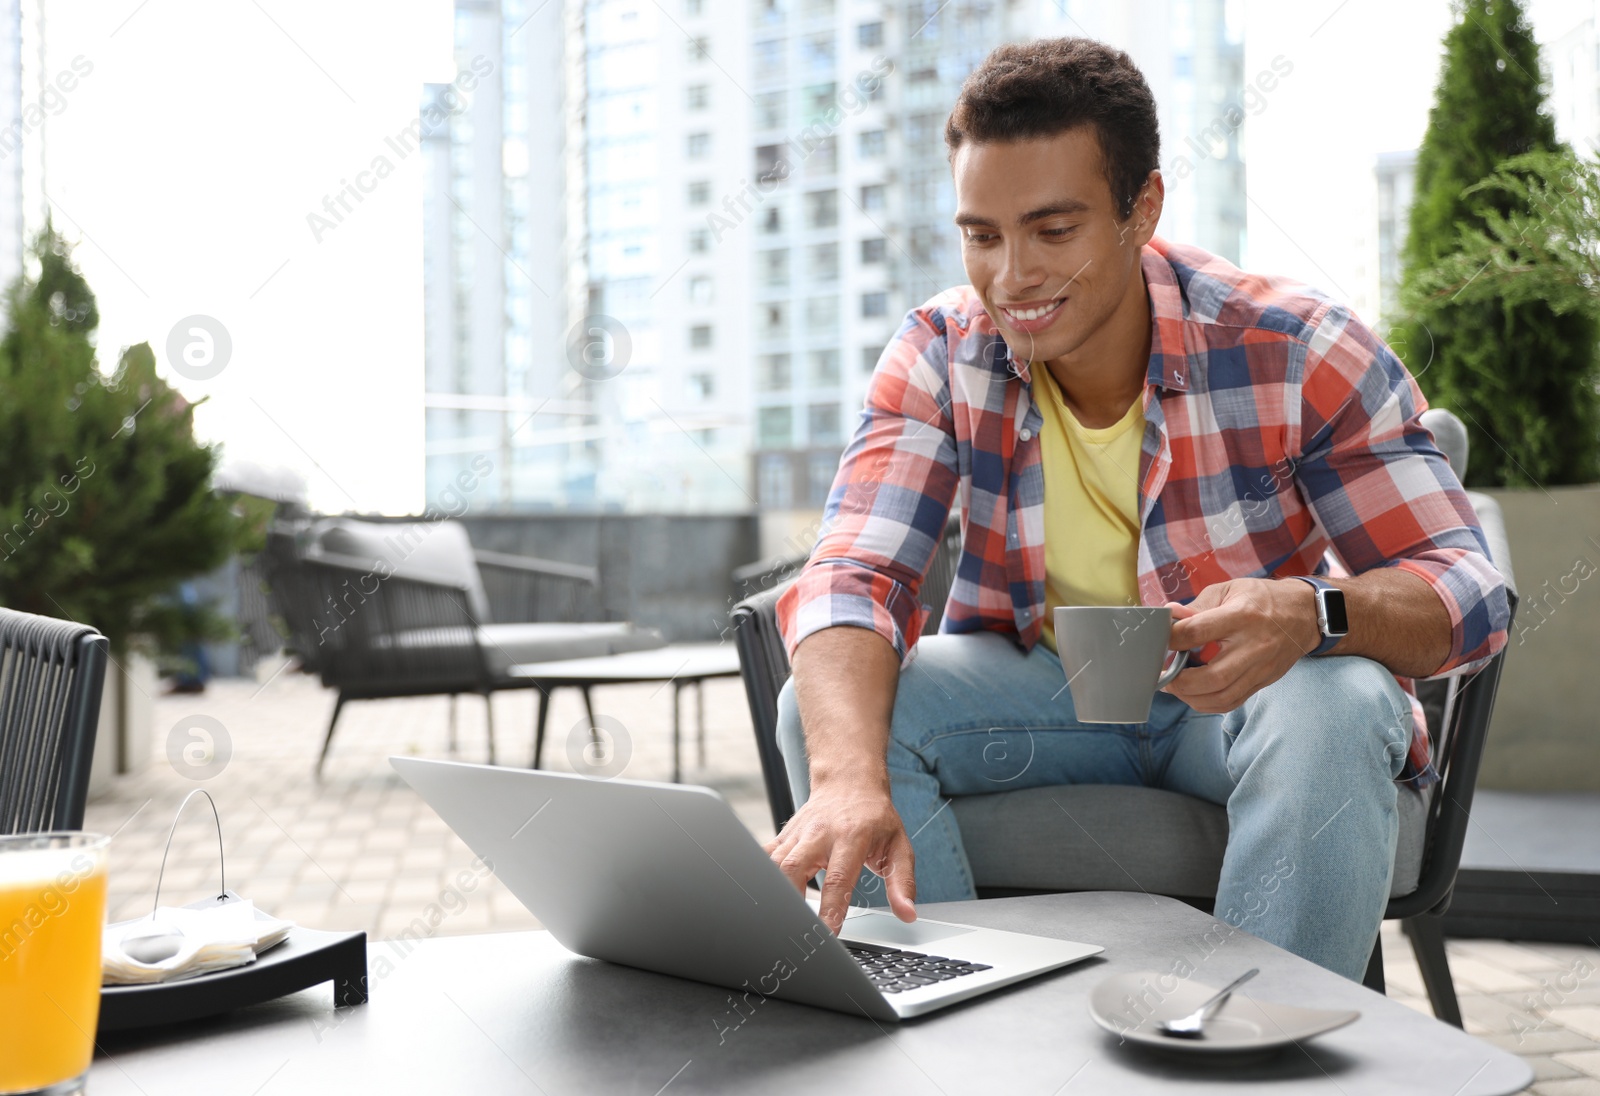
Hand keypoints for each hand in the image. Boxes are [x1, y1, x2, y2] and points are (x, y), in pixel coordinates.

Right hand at [762, 778, 915, 934]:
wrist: (850, 782)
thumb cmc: (875, 817)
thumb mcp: (898, 846)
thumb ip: (902, 881)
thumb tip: (906, 912)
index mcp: (851, 837)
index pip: (837, 878)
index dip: (831, 909)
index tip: (828, 933)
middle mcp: (819, 833)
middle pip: (793, 868)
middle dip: (791, 901)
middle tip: (799, 931)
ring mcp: (798, 834)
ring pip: (774, 864)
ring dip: (776, 892)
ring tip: (786, 919)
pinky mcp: (784, 835)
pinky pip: (765, 856)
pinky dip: (763, 876)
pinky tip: (768, 895)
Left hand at [1162, 578, 1320, 713]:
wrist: (1305, 614)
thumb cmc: (1262, 599)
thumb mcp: (1230, 589)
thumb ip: (1198, 605)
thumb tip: (1169, 616)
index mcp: (1241, 616)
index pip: (1197, 632)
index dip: (1171, 638)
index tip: (1159, 640)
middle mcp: (1253, 646)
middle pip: (1211, 676)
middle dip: (1179, 681)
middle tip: (1163, 675)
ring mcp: (1260, 668)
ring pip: (1221, 696)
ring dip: (1191, 697)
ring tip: (1175, 687)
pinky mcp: (1264, 681)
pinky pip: (1232, 702)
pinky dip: (1208, 703)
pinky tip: (1194, 694)